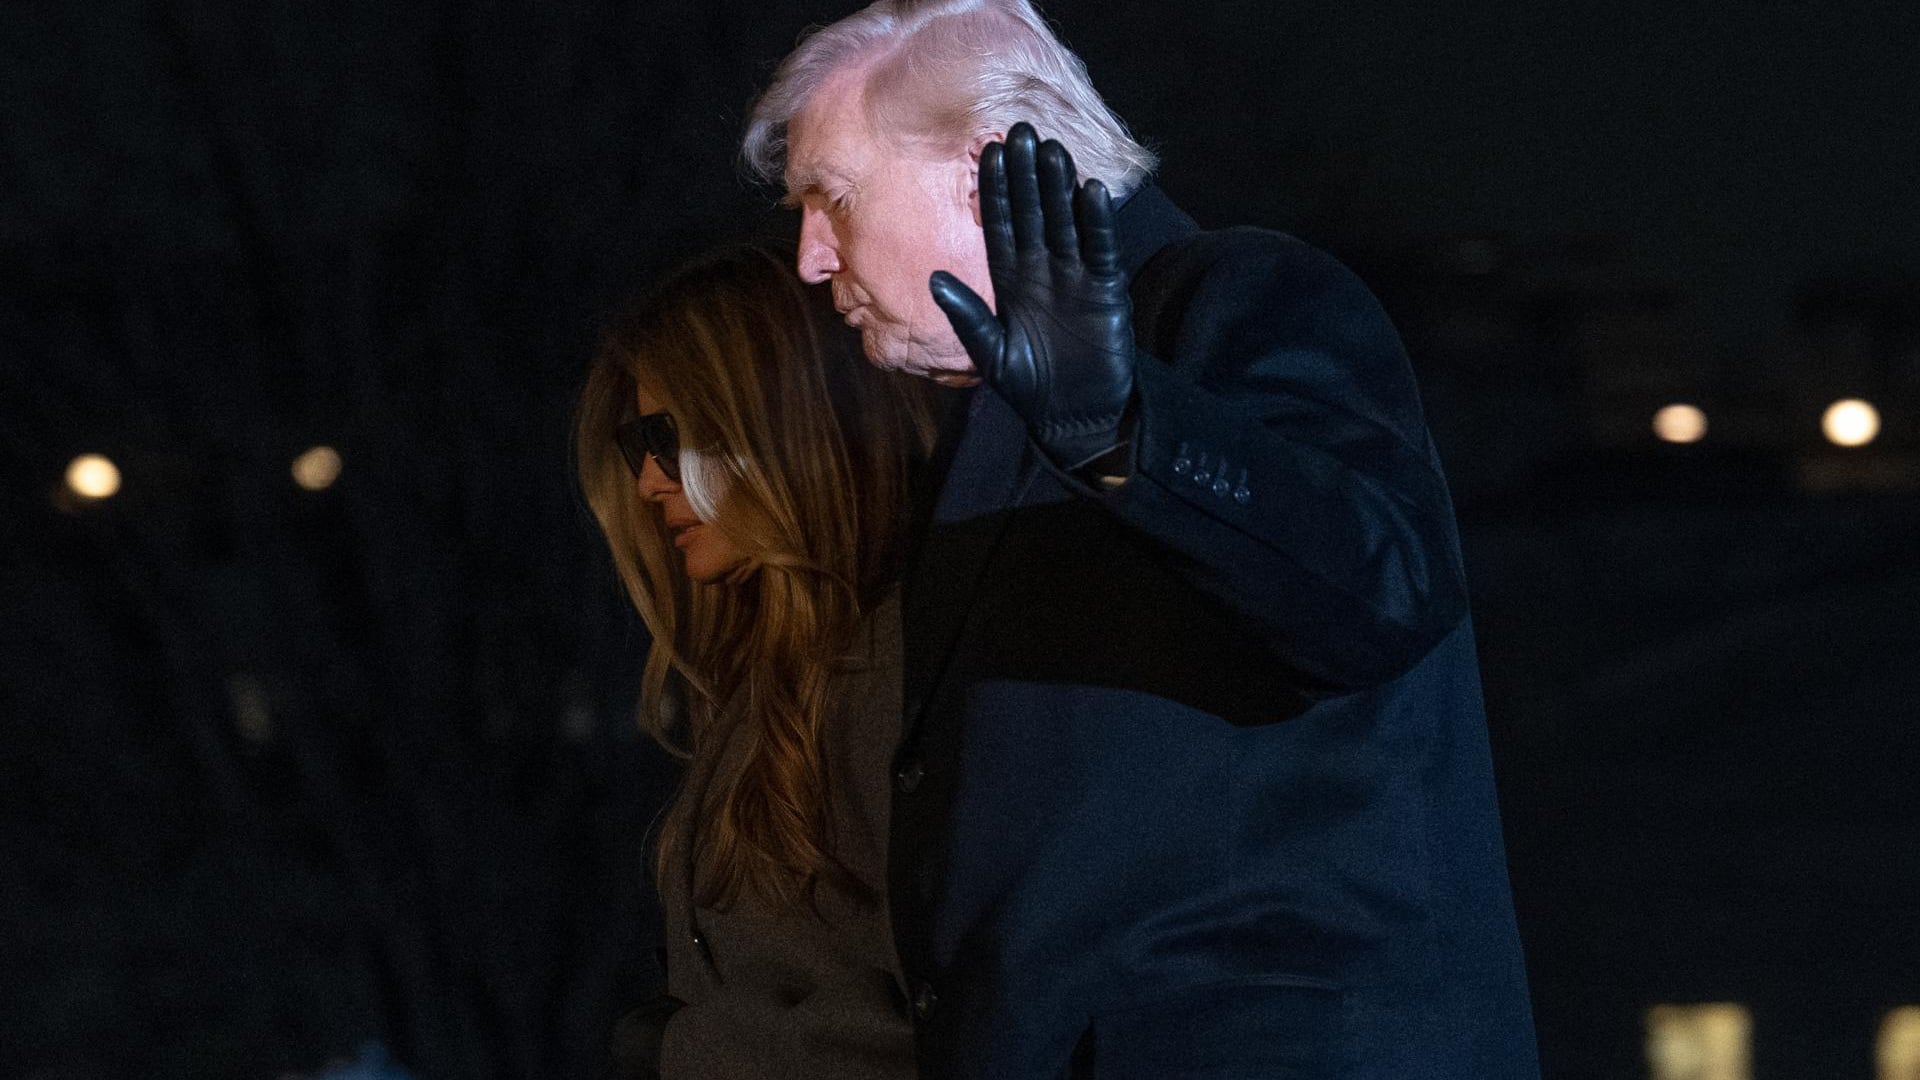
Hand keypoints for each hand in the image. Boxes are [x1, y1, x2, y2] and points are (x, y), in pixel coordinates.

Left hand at [930, 122, 1135, 472]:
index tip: (987, 151)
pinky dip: (1097, 222)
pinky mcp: (1105, 289)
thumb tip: (932, 279)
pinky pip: (1100, 249)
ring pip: (1066, 221)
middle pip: (1033, 212)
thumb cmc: (1028, 385)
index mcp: (1009, 279)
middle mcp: (1041, 269)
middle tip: (1020, 130)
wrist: (1073, 413)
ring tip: (1053, 148)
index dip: (994, 189)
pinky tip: (1092, 190)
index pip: (1000, 225)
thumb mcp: (990, 353)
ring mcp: (1075, 275)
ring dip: (1060, 186)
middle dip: (1026, 174)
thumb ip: (966, 315)